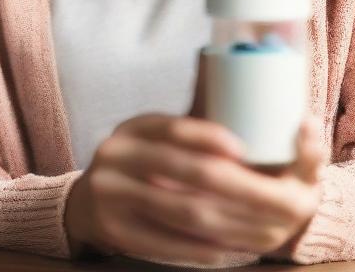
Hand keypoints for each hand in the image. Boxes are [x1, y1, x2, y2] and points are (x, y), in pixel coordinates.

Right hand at [63, 50, 327, 264]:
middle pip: (183, 171)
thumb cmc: (139, 165)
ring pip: (179, 210)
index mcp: (133, 127)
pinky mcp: (113, 230)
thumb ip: (189, 132)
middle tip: (268, 197)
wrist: (86, 202)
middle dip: (233, 186)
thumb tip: (245, 104)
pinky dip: (199, 248)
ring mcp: (110, 194)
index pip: (173, 127)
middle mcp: (116, 155)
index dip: (210, 137)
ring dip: (225, 221)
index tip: (244, 149)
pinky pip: (164, 243)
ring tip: (258, 226)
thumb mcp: (152, 139)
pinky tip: (225, 249)